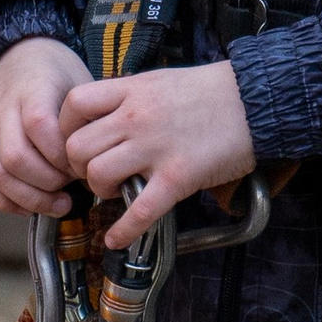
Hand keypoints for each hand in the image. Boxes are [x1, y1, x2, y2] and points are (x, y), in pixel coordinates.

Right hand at [0, 36, 93, 214]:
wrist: (18, 53)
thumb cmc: (56, 72)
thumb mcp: (80, 81)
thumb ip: (88, 117)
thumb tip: (104, 159)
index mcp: (33, 89)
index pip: (40, 127)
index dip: (63, 155)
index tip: (84, 165)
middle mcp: (5, 110)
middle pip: (16, 157)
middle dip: (49, 182)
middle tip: (73, 188)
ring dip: (30, 197)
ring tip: (59, 203)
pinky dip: (3, 201)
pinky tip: (29, 208)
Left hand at [60, 61, 255, 245]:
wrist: (256, 100)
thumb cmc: (211, 92)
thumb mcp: (159, 81)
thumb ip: (128, 97)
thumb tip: (103, 116)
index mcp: (131, 90)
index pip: (73, 104)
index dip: (65, 128)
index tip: (73, 141)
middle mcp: (136, 118)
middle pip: (78, 147)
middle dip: (79, 167)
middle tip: (94, 173)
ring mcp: (156, 149)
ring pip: (99, 176)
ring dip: (100, 191)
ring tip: (116, 191)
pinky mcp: (177, 177)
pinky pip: (139, 211)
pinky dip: (123, 231)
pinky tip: (116, 239)